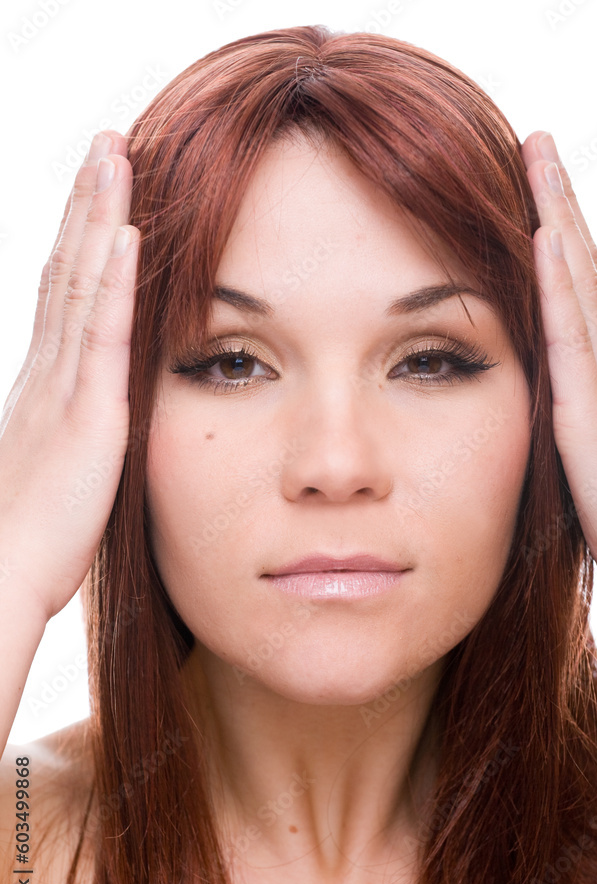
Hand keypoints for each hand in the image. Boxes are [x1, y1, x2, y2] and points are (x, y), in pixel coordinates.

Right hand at [0, 130, 138, 621]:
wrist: (4, 575)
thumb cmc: (31, 538)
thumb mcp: (55, 467)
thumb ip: (72, 430)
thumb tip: (87, 419)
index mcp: (46, 383)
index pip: (63, 293)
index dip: (78, 238)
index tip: (98, 191)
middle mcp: (50, 370)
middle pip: (67, 268)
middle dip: (87, 203)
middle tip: (106, 143)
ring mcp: (65, 386)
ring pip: (82, 284)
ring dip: (100, 217)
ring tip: (116, 156)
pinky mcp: (87, 414)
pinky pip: (102, 335)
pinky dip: (115, 281)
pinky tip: (130, 235)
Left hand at [520, 131, 596, 636]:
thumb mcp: (595, 456)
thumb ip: (574, 419)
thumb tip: (550, 403)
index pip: (579, 288)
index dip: (562, 234)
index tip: (539, 188)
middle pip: (582, 266)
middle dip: (559, 201)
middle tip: (537, 144)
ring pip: (578, 281)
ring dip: (557, 216)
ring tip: (537, 159)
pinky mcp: (591, 411)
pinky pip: (573, 334)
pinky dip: (559, 282)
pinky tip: (544, 236)